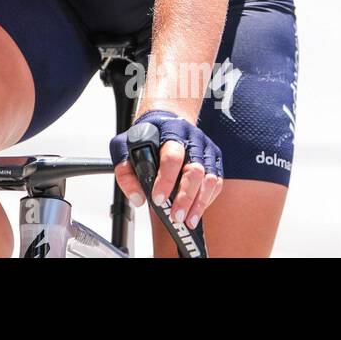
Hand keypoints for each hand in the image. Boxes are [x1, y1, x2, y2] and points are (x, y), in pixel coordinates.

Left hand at [110, 109, 222, 230]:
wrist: (165, 119)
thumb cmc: (145, 136)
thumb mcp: (124, 146)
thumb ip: (125, 171)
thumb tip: (137, 198)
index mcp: (169, 130)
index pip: (172, 156)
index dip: (166, 180)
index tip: (158, 199)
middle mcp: (192, 138)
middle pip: (195, 170)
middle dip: (186, 197)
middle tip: (176, 216)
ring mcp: (205, 148)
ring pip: (209, 178)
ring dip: (199, 203)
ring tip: (188, 220)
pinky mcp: (214, 159)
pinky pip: (216, 182)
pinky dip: (207, 199)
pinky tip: (196, 210)